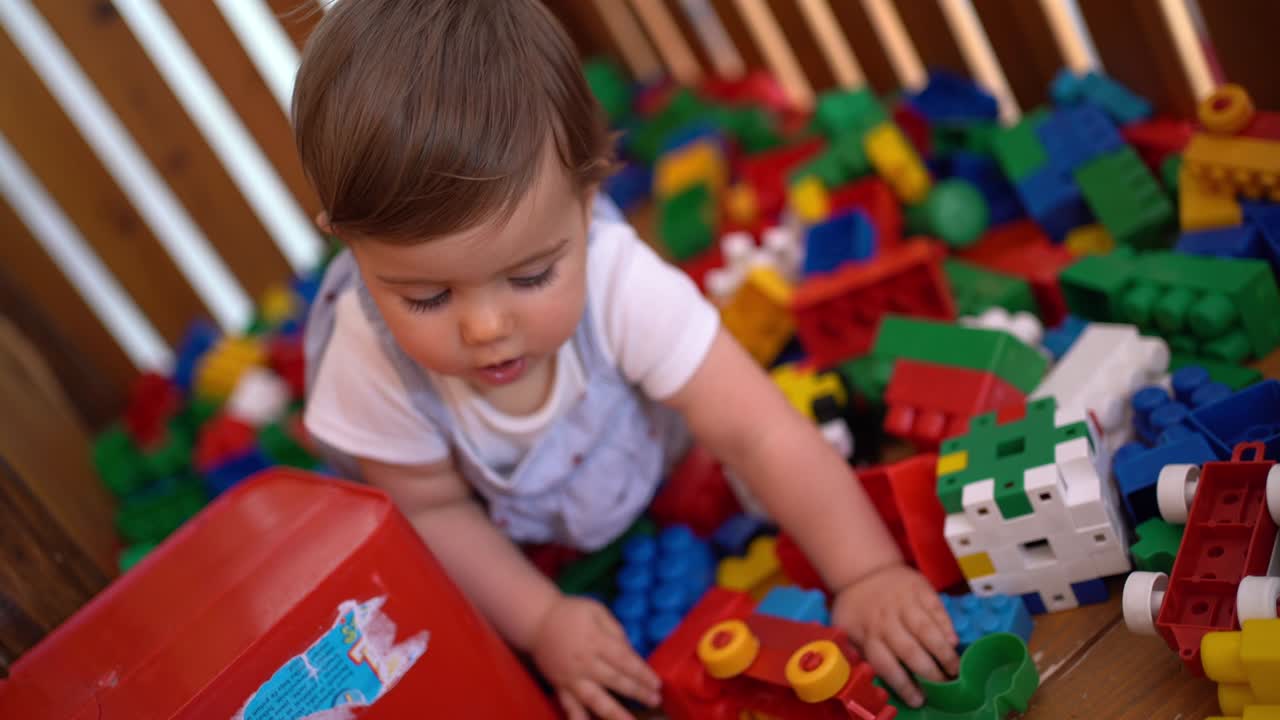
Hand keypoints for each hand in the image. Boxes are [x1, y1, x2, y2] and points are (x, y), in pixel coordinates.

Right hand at [530, 595, 661, 718]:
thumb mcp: (596, 610)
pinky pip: (570, 707)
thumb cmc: (570, 613)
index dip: (642, 673)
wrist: (536, 621)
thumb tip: (630, 652)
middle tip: (655, 700)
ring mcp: (572, 678)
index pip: (624, 660)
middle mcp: (585, 663)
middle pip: (615, 681)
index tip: (657, 683)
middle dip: (637, 692)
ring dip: (615, 714)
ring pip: (595, 700)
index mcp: (596, 641)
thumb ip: (615, 630)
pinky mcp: (560, 687)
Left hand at [831, 564, 960, 707]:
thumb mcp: (846, 629)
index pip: (886, 665)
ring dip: (943, 652)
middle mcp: (887, 620)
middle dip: (929, 672)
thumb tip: (871, 677)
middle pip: (910, 650)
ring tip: (955, 669)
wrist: (864, 569)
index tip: (919, 699)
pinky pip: (937, 610)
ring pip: (927, 630)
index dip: (904, 685)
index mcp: (868, 634)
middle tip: (944, 686)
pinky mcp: (921, 590)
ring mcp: (905, 603)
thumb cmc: (857, 606)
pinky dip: (946, 626)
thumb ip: (858, 652)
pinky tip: (953, 642)